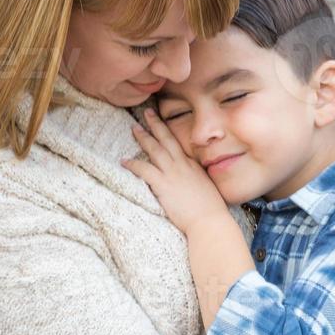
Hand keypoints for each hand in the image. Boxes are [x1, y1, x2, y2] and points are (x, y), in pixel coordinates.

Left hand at [122, 109, 228, 233]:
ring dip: (144, 137)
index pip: (179, 145)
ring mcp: (173, 173)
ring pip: (155, 149)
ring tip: (134, 128)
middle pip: (167, 139)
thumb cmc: (210, 210)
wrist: (210, 221)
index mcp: (193, 166)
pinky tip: (124, 161)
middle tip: (147, 113)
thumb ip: (197, 181)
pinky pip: (145, 170)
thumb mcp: (206, 189)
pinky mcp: (163, 185)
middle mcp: (183, 165)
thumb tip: (192, 182)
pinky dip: (133, 164)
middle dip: (156, 124)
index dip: (169, 133)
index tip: (162, 125)